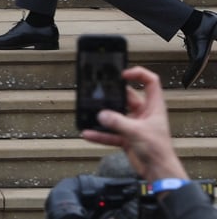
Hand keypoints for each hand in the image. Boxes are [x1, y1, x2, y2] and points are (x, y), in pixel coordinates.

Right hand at [81, 66, 187, 182]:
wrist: (158, 172)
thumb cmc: (158, 151)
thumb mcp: (137, 132)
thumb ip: (117, 122)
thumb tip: (101, 114)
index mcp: (153, 107)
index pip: (150, 83)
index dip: (138, 74)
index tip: (123, 74)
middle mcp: (143, 114)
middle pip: (126, 97)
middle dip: (112, 96)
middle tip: (99, 93)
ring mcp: (133, 125)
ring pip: (115, 115)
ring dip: (103, 116)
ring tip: (91, 113)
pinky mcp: (126, 137)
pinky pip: (110, 132)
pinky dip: (99, 133)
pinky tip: (89, 133)